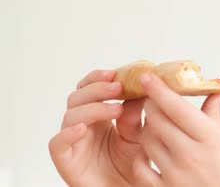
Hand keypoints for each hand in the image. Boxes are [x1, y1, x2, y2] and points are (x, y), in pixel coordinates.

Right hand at [48, 70, 148, 186]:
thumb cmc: (132, 166)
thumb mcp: (139, 136)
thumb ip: (136, 115)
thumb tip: (142, 89)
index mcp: (99, 115)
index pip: (91, 88)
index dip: (99, 78)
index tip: (116, 73)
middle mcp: (83, 125)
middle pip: (78, 96)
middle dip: (97, 88)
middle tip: (118, 86)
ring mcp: (73, 141)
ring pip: (70, 115)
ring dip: (93, 108)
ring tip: (116, 109)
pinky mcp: (65, 160)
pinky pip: (57, 143)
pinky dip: (68, 133)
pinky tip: (83, 128)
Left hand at [133, 73, 219, 186]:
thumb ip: (215, 117)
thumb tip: (214, 93)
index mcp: (210, 138)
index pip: (176, 106)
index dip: (158, 88)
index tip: (148, 76)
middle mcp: (190, 154)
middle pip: (156, 119)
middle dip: (152, 105)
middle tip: (154, 101)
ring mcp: (175, 174)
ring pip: (147, 139)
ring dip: (147, 128)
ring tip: (156, 126)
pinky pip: (140, 167)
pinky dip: (141, 156)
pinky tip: (149, 152)